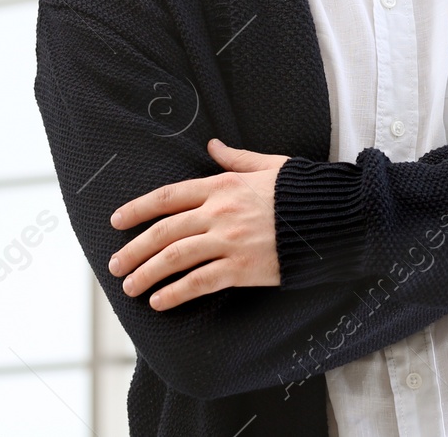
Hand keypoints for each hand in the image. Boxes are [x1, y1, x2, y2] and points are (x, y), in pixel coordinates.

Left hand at [107, 139, 288, 309]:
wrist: (332, 218)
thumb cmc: (302, 191)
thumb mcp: (268, 165)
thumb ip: (236, 159)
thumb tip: (213, 146)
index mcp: (222, 185)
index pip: (168, 197)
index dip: (138, 209)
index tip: (117, 221)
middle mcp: (220, 212)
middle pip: (164, 232)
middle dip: (134, 249)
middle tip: (115, 265)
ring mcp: (230, 241)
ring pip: (175, 258)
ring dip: (147, 274)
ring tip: (129, 287)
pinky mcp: (243, 267)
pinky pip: (200, 282)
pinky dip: (175, 293)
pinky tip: (159, 302)